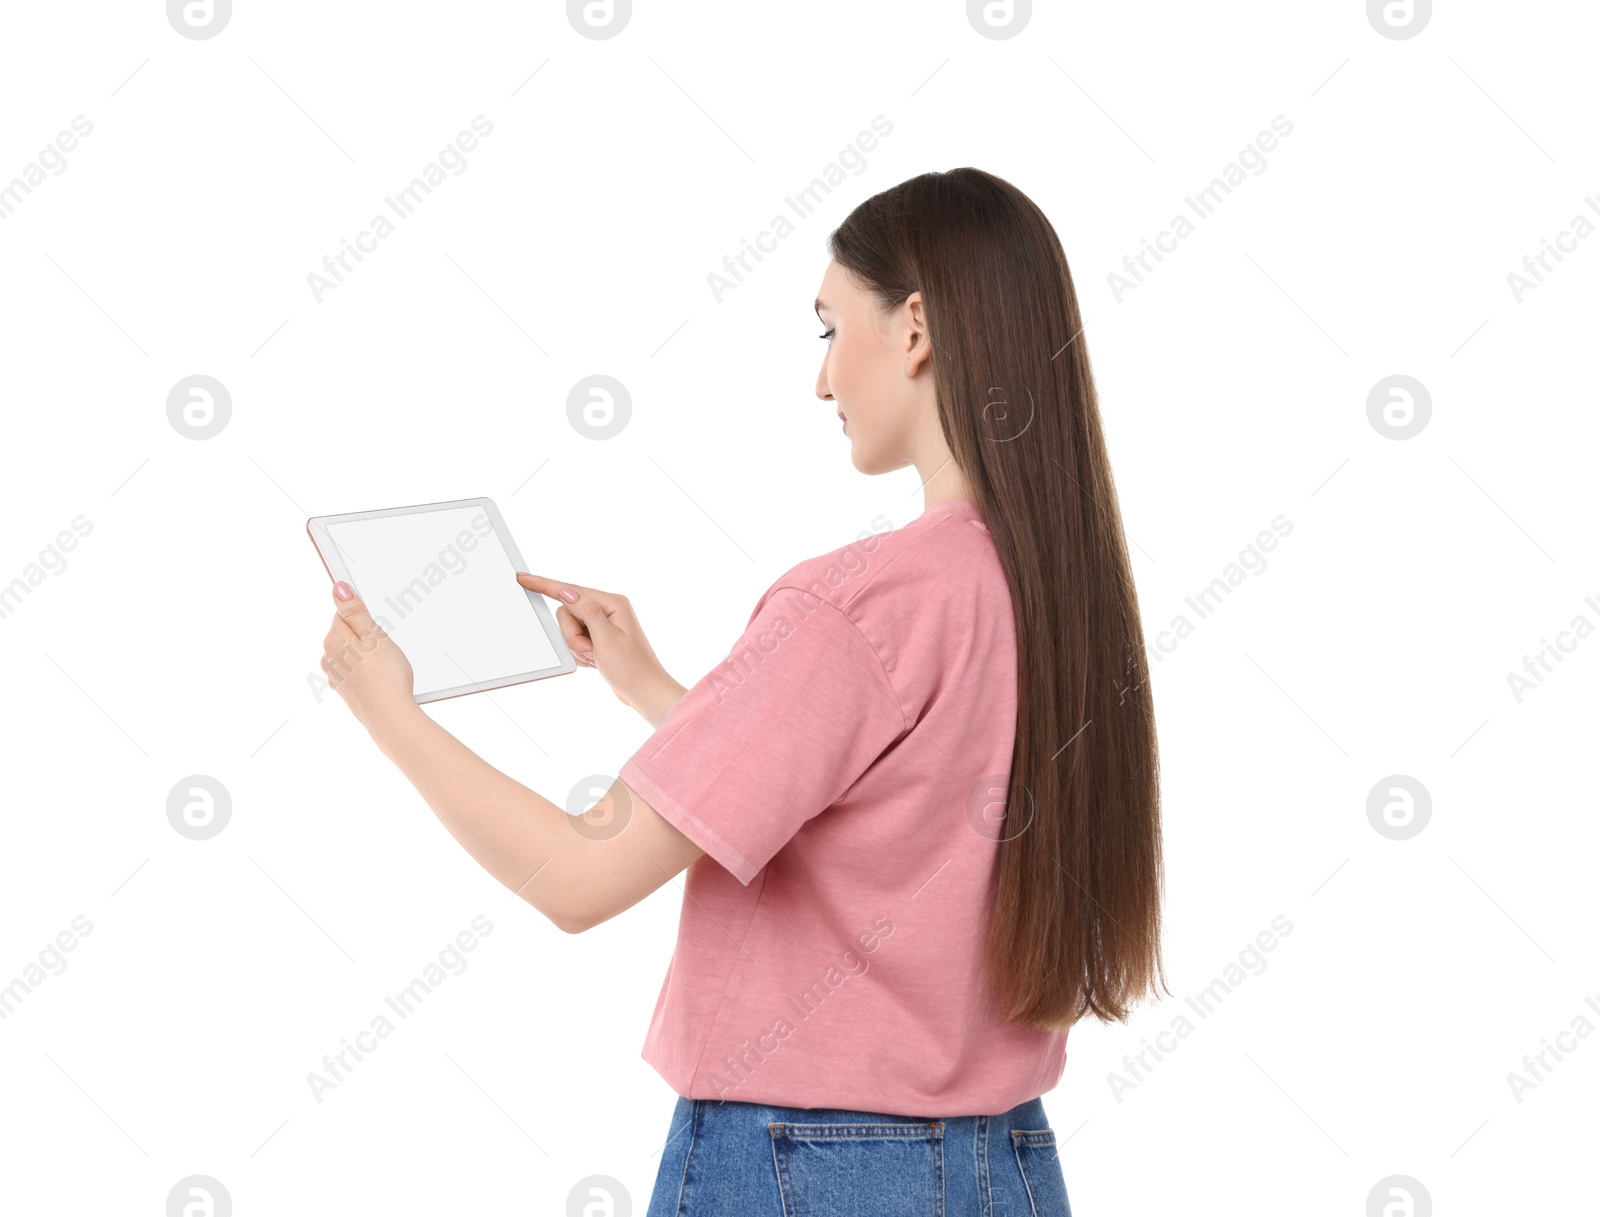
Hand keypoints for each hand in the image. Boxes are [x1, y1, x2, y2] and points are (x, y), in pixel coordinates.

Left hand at [321, 581, 417, 729]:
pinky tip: (380, 680)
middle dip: (367, 637)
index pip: (344, 614)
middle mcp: (328, 657)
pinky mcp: (345, 690)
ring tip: (386, 667)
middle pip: (348, 634)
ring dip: (367, 655)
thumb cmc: (387, 677)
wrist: (390, 717)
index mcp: (334, 639)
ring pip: (352, 653)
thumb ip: (355, 611)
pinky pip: (355, 671)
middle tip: (385, 650)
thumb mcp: (375, 636)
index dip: (365, 619)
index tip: (377, 629)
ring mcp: (335, 676)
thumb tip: (338, 588)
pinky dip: (367, 672)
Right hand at [514, 573, 685, 726]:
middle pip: (567, 614)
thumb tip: (567, 590)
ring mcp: (601, 625)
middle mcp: (607, 610)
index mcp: (612, 603)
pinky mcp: (597, 638)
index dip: (545, 585)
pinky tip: (596, 662)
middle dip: (573, 637)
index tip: (523, 578)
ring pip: (568, 630)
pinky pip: (573, 642)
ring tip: (597, 658)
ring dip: (577, 648)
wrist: (644, 692)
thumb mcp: (606, 638)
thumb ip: (586, 611)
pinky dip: (580, 655)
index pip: (571, 591)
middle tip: (592, 650)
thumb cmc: (632, 668)